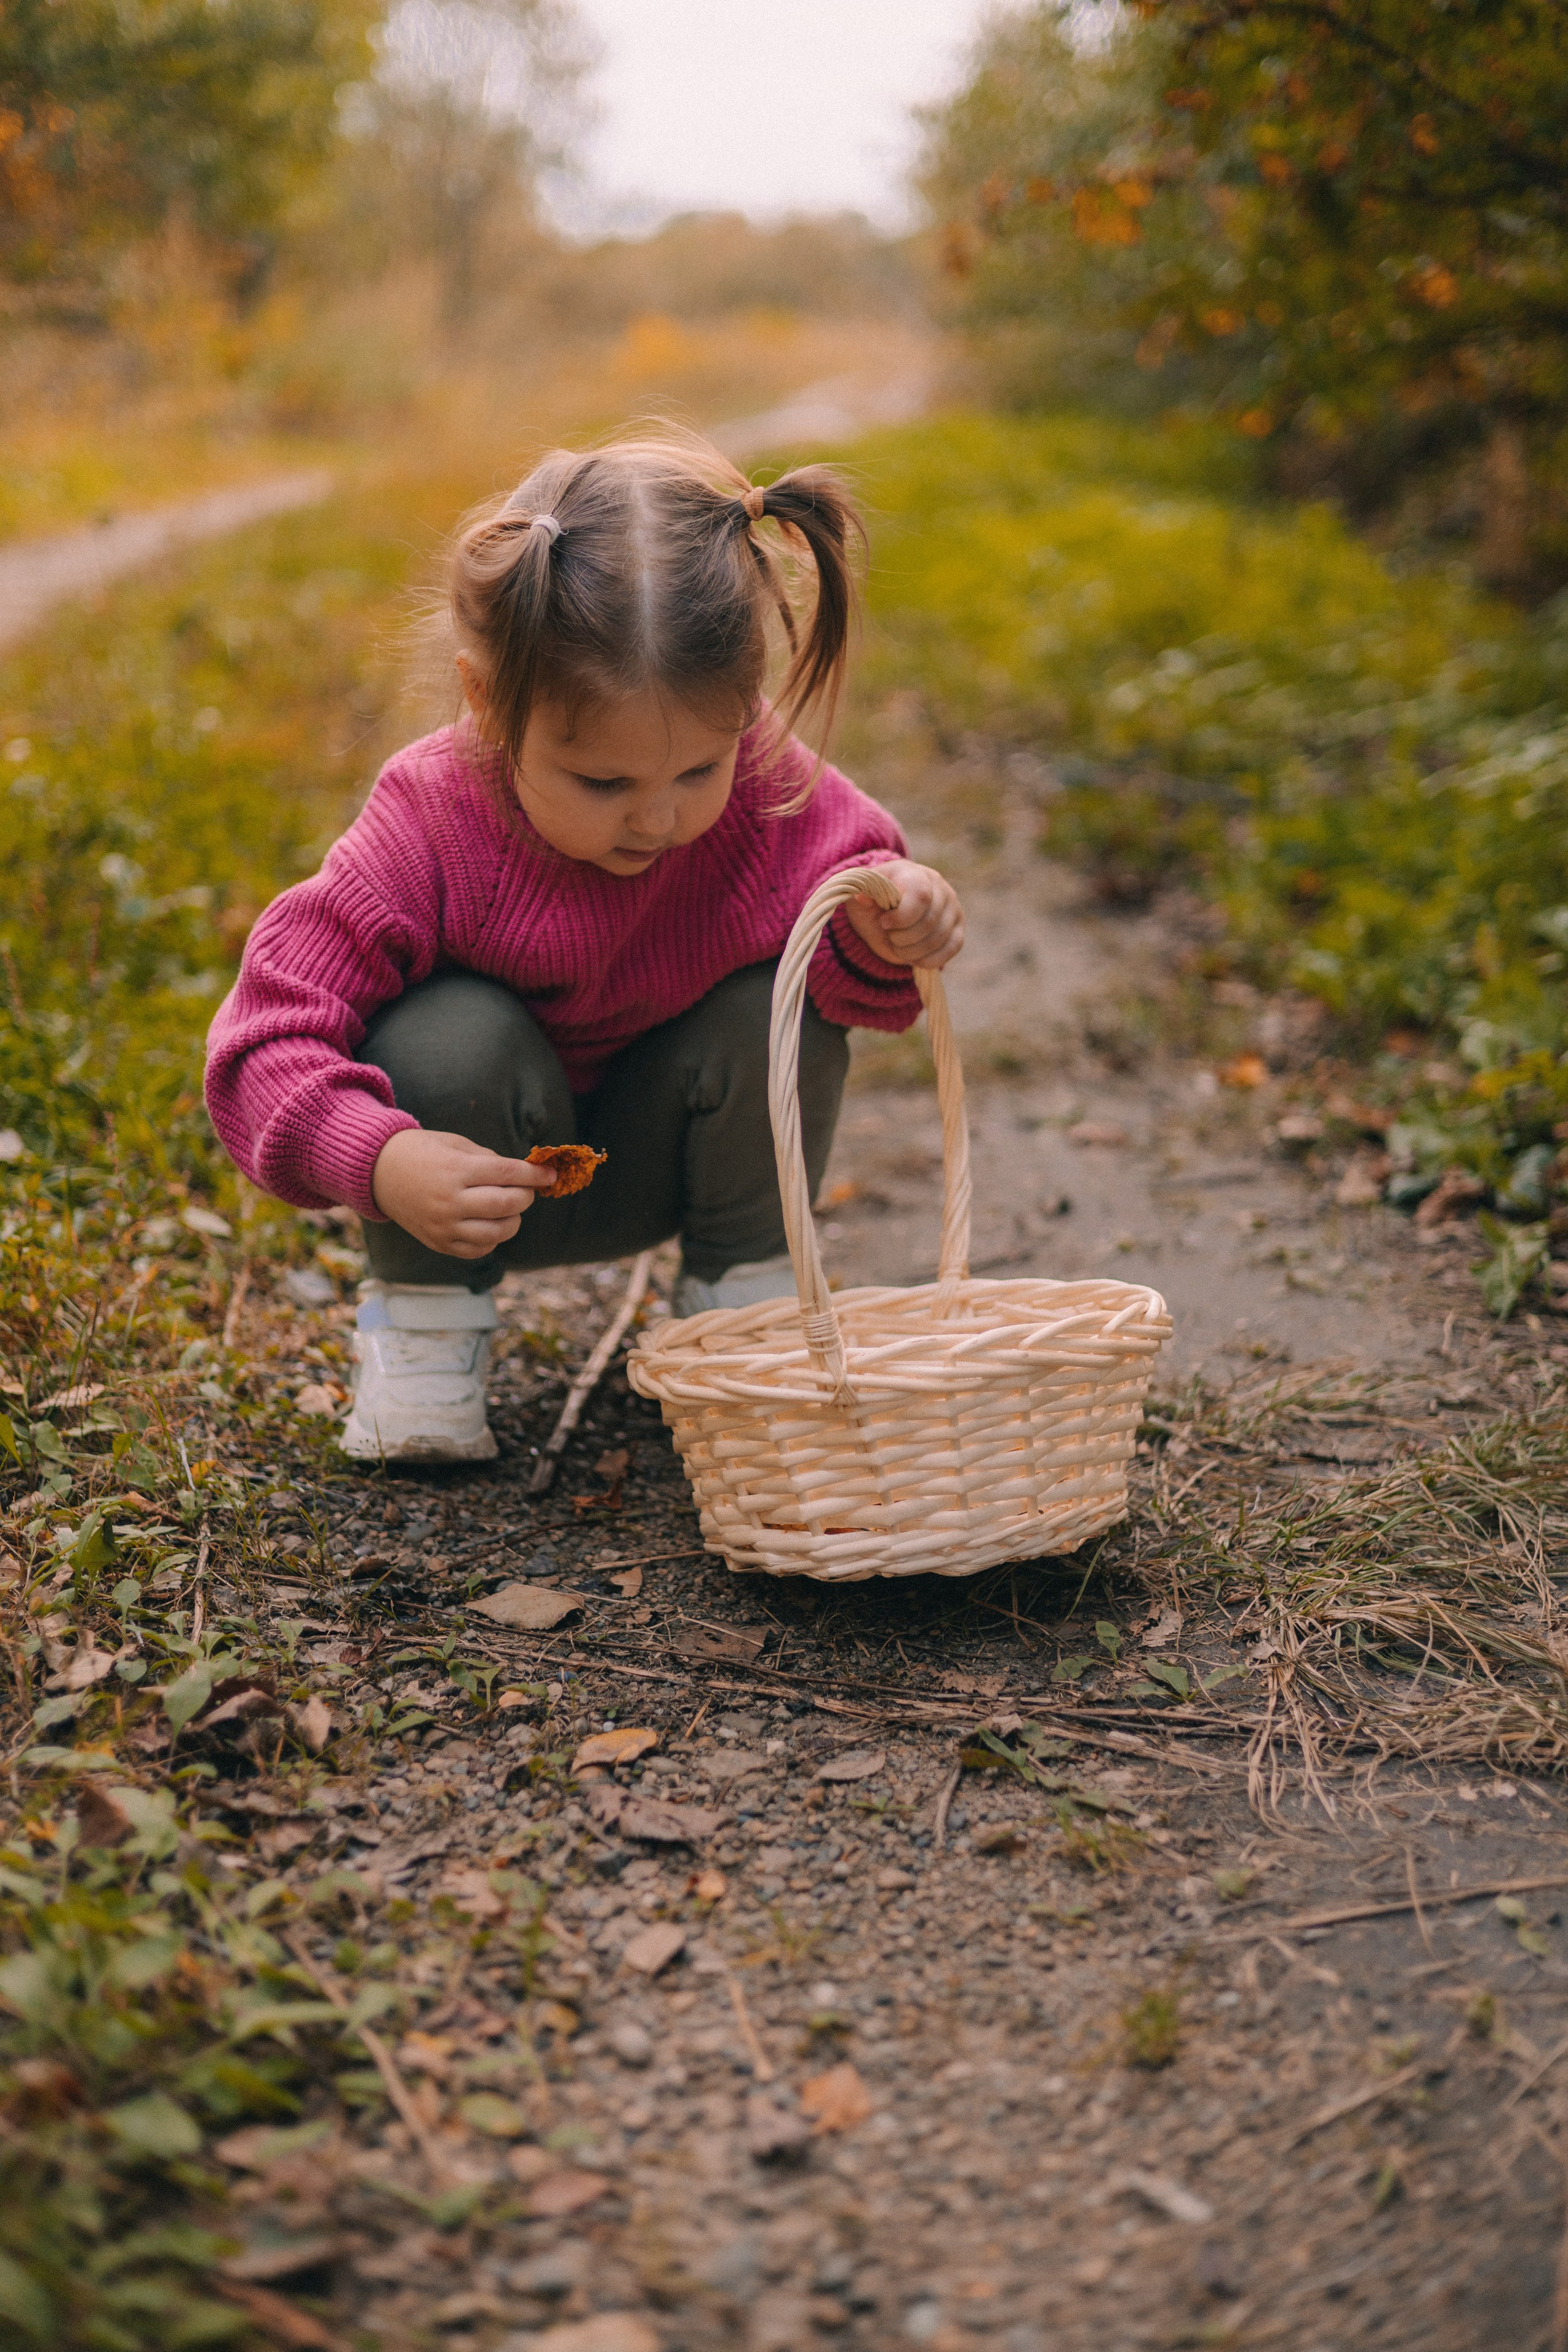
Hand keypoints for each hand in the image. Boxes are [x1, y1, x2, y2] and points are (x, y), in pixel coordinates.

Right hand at [370, 1129, 555, 1259]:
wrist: (380, 1172)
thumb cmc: (424, 1152)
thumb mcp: (457, 1145)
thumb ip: (491, 1161)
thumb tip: (526, 1177)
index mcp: (456, 1169)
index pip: (508, 1174)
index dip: (534, 1176)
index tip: (550, 1175)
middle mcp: (450, 1200)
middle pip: (507, 1205)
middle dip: (526, 1196)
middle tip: (527, 1190)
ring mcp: (444, 1226)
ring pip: (498, 1231)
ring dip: (513, 1220)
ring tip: (508, 1207)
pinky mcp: (439, 1243)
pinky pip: (479, 1249)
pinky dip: (493, 1237)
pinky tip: (489, 1223)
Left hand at [843, 860, 963, 969]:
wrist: (888, 911)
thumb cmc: (874, 901)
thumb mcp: (862, 894)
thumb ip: (861, 892)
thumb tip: (861, 897)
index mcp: (916, 874)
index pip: (920, 897)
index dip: (901, 917)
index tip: (883, 923)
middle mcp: (941, 888)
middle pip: (929, 923)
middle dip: (902, 938)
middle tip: (888, 936)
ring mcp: (953, 910)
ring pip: (938, 940)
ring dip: (911, 951)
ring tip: (897, 946)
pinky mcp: (958, 930)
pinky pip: (950, 950)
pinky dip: (927, 960)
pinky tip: (912, 957)